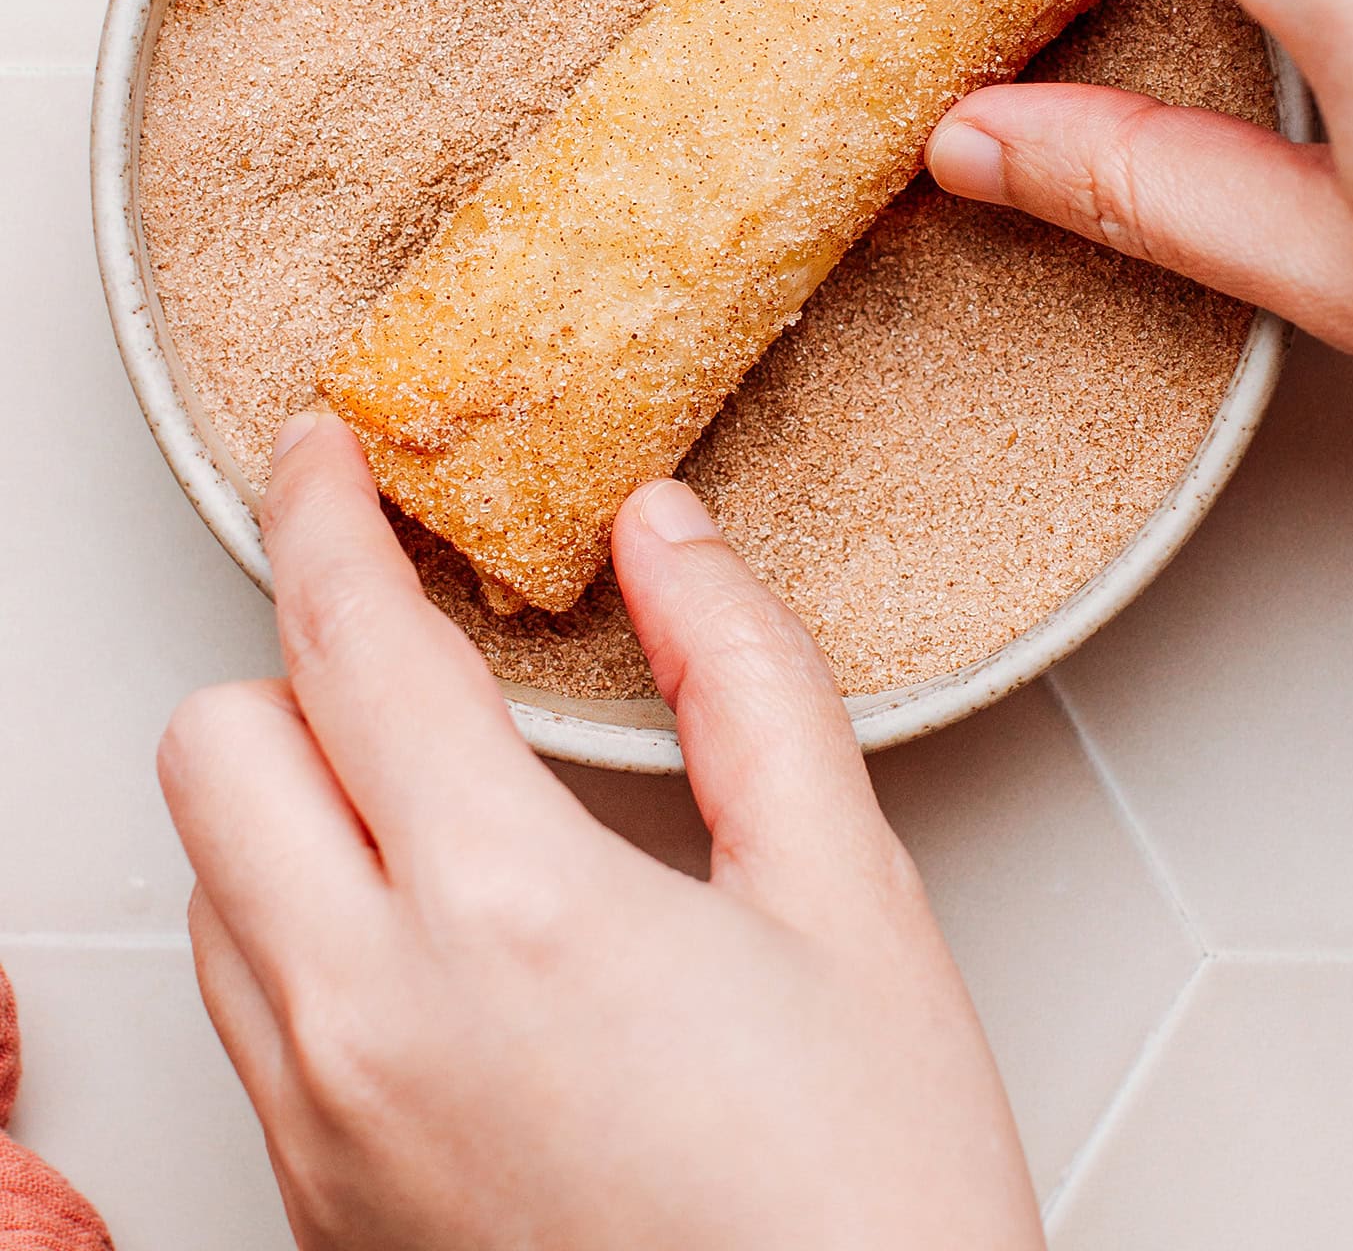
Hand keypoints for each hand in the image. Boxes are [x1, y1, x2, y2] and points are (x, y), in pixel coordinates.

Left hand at [159, 414, 1041, 1250]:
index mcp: (506, 914)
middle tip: (408, 655)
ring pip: (213, 881)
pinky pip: (246, 1010)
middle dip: (298, 670)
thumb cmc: (865, 1202)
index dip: (322, 510)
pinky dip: (301, 929)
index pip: (348, 641)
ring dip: (293, 802)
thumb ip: (745, 680)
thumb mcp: (847, 900)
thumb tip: (665, 535)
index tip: (323, 452)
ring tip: (435, 800)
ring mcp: (323, 1132)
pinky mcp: (317, 1214)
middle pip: (216, 748)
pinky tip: (437, 945)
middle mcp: (368, 1023)